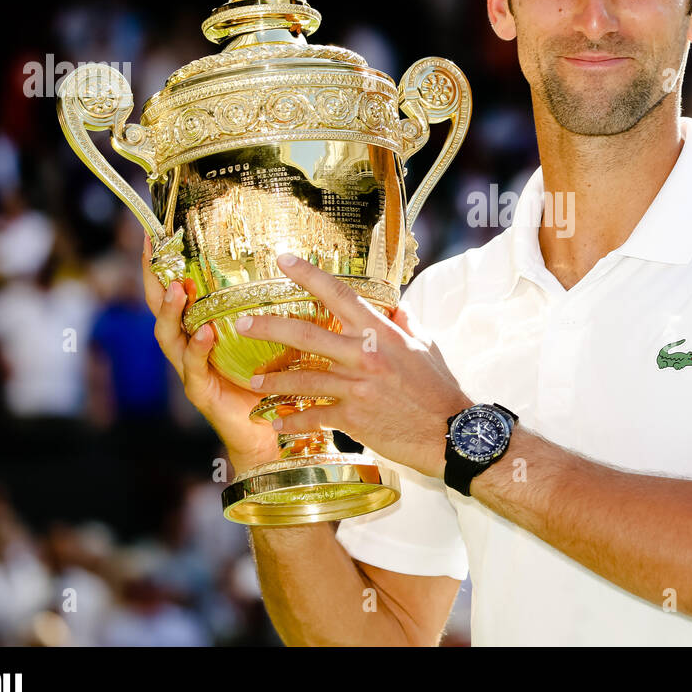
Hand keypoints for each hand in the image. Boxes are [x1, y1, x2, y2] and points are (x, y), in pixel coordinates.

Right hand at [142, 234, 279, 474]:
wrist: (270, 433)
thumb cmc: (272, 380)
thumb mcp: (272, 338)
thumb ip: (274, 308)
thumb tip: (299, 266)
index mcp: (203, 328)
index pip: (177, 290)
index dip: (164, 264)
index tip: (154, 234)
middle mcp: (190, 346)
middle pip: (161, 308)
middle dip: (154, 279)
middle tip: (152, 252)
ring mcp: (192, 370)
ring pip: (170, 336)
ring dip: (172, 312)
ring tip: (177, 290)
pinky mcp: (202, 393)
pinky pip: (194, 369)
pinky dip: (198, 351)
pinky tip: (205, 335)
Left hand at [233, 253, 472, 479]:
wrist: (449, 432)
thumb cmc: (438, 387)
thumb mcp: (425, 345)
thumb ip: (404, 323)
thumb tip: (394, 308)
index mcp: (380, 332)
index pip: (338, 294)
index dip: (307, 274)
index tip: (282, 260)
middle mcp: (363, 355)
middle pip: (305, 335)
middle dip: (268, 327)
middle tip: (242, 324)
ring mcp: (355, 387)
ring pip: (301, 379)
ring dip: (273, 380)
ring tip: (253, 381)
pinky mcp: (352, 417)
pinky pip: (313, 416)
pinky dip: (293, 421)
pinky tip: (277, 423)